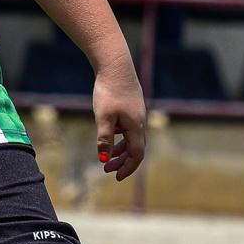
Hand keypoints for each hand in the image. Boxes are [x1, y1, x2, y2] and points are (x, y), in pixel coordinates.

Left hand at [92, 64, 146, 181]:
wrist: (115, 66)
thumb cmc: (109, 91)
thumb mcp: (103, 117)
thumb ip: (104, 138)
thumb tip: (104, 158)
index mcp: (136, 127)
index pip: (136, 155)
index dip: (128, 168)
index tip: (116, 177)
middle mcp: (140, 122)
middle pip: (135, 149)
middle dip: (123, 162)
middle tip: (107, 170)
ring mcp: (137, 114)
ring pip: (132, 139)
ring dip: (121, 150)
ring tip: (106, 158)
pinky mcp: (132, 107)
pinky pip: (129, 129)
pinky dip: (121, 138)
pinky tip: (109, 135)